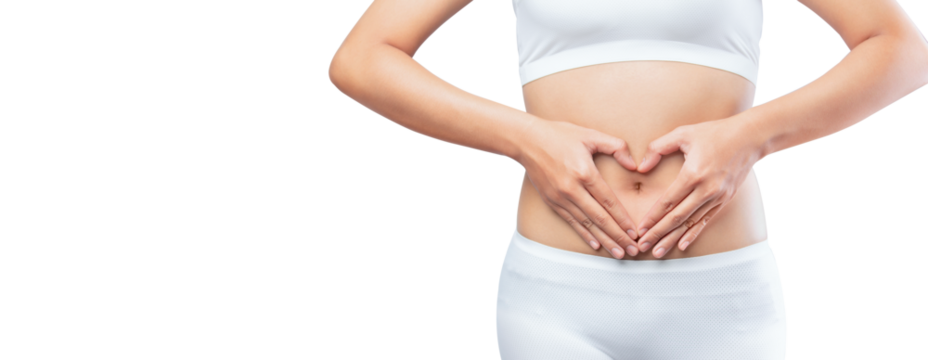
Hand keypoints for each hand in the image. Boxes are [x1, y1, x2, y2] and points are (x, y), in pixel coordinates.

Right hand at [516, 119, 639, 258]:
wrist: (526, 141)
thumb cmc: (560, 135)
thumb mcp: (590, 135)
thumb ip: (616, 146)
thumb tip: (634, 165)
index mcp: (584, 172)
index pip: (608, 201)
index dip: (622, 219)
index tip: (635, 232)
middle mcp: (572, 189)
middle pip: (600, 218)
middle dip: (618, 236)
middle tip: (633, 250)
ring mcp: (560, 198)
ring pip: (587, 224)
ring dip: (604, 240)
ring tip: (619, 253)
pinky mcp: (552, 201)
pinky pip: (571, 222)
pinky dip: (585, 234)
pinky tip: (596, 245)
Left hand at [634, 117, 764, 257]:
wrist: (750, 137)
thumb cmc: (714, 133)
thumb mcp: (683, 133)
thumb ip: (658, 148)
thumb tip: (641, 168)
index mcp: (693, 173)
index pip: (668, 201)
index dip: (653, 217)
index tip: (640, 229)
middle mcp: (706, 189)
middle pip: (677, 217)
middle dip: (658, 234)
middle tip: (642, 246)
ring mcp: (718, 197)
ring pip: (690, 223)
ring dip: (672, 239)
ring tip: (657, 251)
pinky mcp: (725, 200)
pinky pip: (706, 221)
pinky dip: (693, 234)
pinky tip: (682, 245)